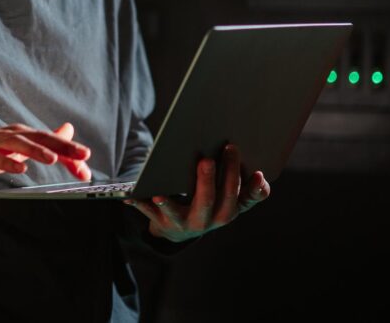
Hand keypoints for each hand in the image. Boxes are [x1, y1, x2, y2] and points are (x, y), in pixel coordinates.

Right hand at [0, 123, 90, 184]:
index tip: (85, 167)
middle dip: (62, 147)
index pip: (50, 142)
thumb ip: (41, 141)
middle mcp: (10, 135)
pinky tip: (20, 169)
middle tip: (82, 156)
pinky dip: (8, 163)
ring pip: (19, 144)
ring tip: (52, 159)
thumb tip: (66, 132)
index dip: (69, 154)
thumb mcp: (14, 146)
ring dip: (37, 151)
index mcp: (20, 134)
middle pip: (40, 138)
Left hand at [124, 143, 269, 242]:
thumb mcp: (232, 201)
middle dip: (208, 180)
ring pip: (177, 213)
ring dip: (168, 204)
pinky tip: (128, 198)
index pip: (238, 196)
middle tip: (207, 160)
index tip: (252, 168)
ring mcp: (183, 222)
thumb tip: (261, 178)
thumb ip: (250, 191)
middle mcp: (207, 220)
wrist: (181, 230)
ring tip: (160, 194)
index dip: (245, 184)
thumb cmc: (210, 205)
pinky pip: (148, 213)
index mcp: (227, 211)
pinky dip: (138, 205)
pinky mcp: (161, 222)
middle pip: (210, 200)